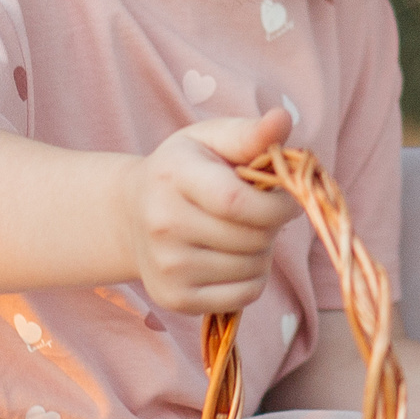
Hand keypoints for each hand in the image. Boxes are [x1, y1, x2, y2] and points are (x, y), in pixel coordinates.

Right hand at [119, 109, 299, 313]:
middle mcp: (162, 224)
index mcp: (172, 176)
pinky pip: (244, 296)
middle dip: (272, 225)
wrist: (130, 215)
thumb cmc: (184, 169)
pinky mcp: (174, 298)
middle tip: (260, 213)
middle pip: (251, 237)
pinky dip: (253, 279)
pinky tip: (234, 258)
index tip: (288, 198)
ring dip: (263, 251)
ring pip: (253, 268)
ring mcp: (166, 266)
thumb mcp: (210, 140)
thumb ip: (250, 133)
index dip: (277, 203)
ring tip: (243, 232)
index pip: (238, 202)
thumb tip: (282, 120)